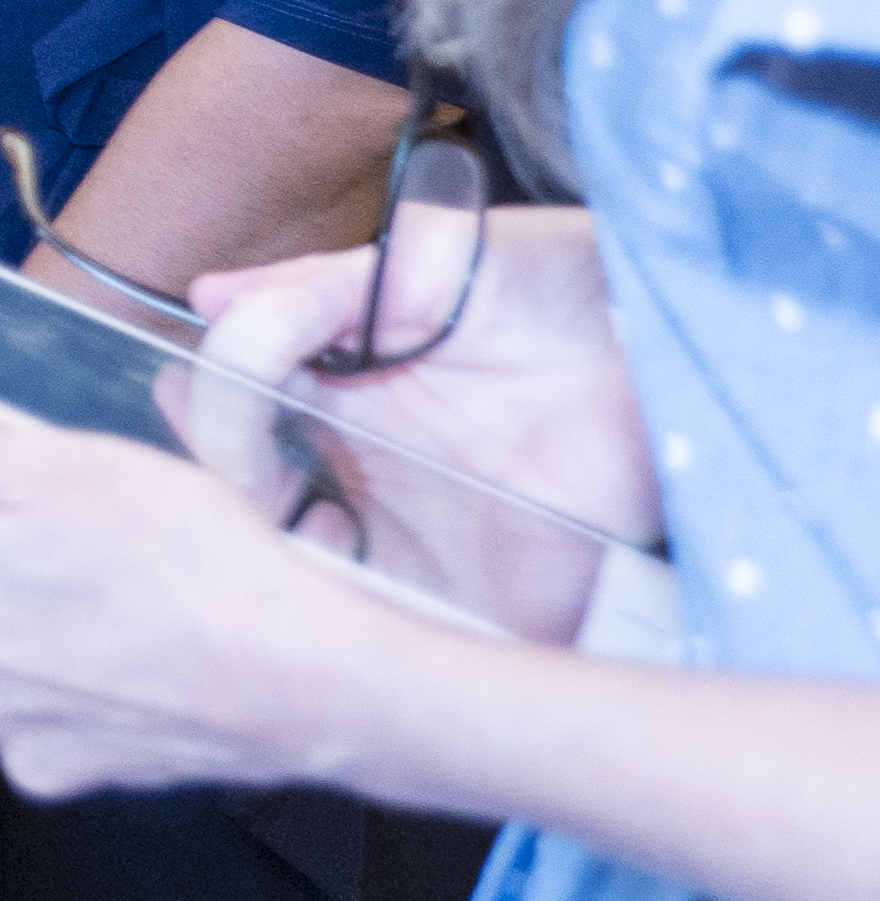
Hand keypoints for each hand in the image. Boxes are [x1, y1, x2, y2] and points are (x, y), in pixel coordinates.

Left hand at [0, 374, 423, 797]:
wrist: (309, 679)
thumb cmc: (188, 558)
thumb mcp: (38, 462)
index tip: (36, 484)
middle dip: (1, 548)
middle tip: (95, 537)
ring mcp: (5, 732)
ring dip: (42, 612)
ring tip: (128, 592)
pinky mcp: (65, 770)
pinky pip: (47, 701)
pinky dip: (83, 674)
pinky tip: (137, 651)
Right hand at [179, 205, 653, 633]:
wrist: (692, 358)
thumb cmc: (568, 290)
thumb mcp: (439, 259)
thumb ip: (321, 283)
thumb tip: (208, 296)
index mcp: (336, 384)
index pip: (225, 399)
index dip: (211, 400)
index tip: (235, 389)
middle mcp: (359, 467)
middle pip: (239, 497)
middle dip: (217, 489)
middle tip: (253, 476)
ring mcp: (414, 539)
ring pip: (301, 580)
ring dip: (270, 565)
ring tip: (296, 534)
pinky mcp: (482, 601)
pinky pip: (403, 640)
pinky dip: (357, 628)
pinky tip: (351, 583)